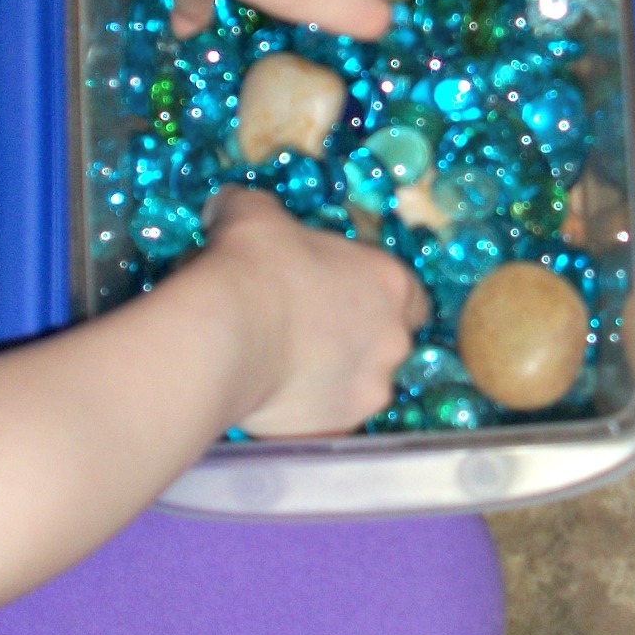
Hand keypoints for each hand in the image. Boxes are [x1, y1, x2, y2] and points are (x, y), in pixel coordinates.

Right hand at [198, 187, 427, 436]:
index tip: (341, 291)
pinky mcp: (336, 427)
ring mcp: (370, 388)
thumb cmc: (252, 261)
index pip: (410, 294)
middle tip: (303, 326)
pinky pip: (325, 417)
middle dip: (353, 336)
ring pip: (358, 383)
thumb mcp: (253, 212)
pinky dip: (305, 408)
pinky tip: (270, 393)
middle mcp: (394, 338)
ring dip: (331, 375)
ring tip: (281, 363)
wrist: (224, 333)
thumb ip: (256, 209)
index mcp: (389, 281)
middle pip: (386, 341)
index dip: (376, 293)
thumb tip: (229, 207)